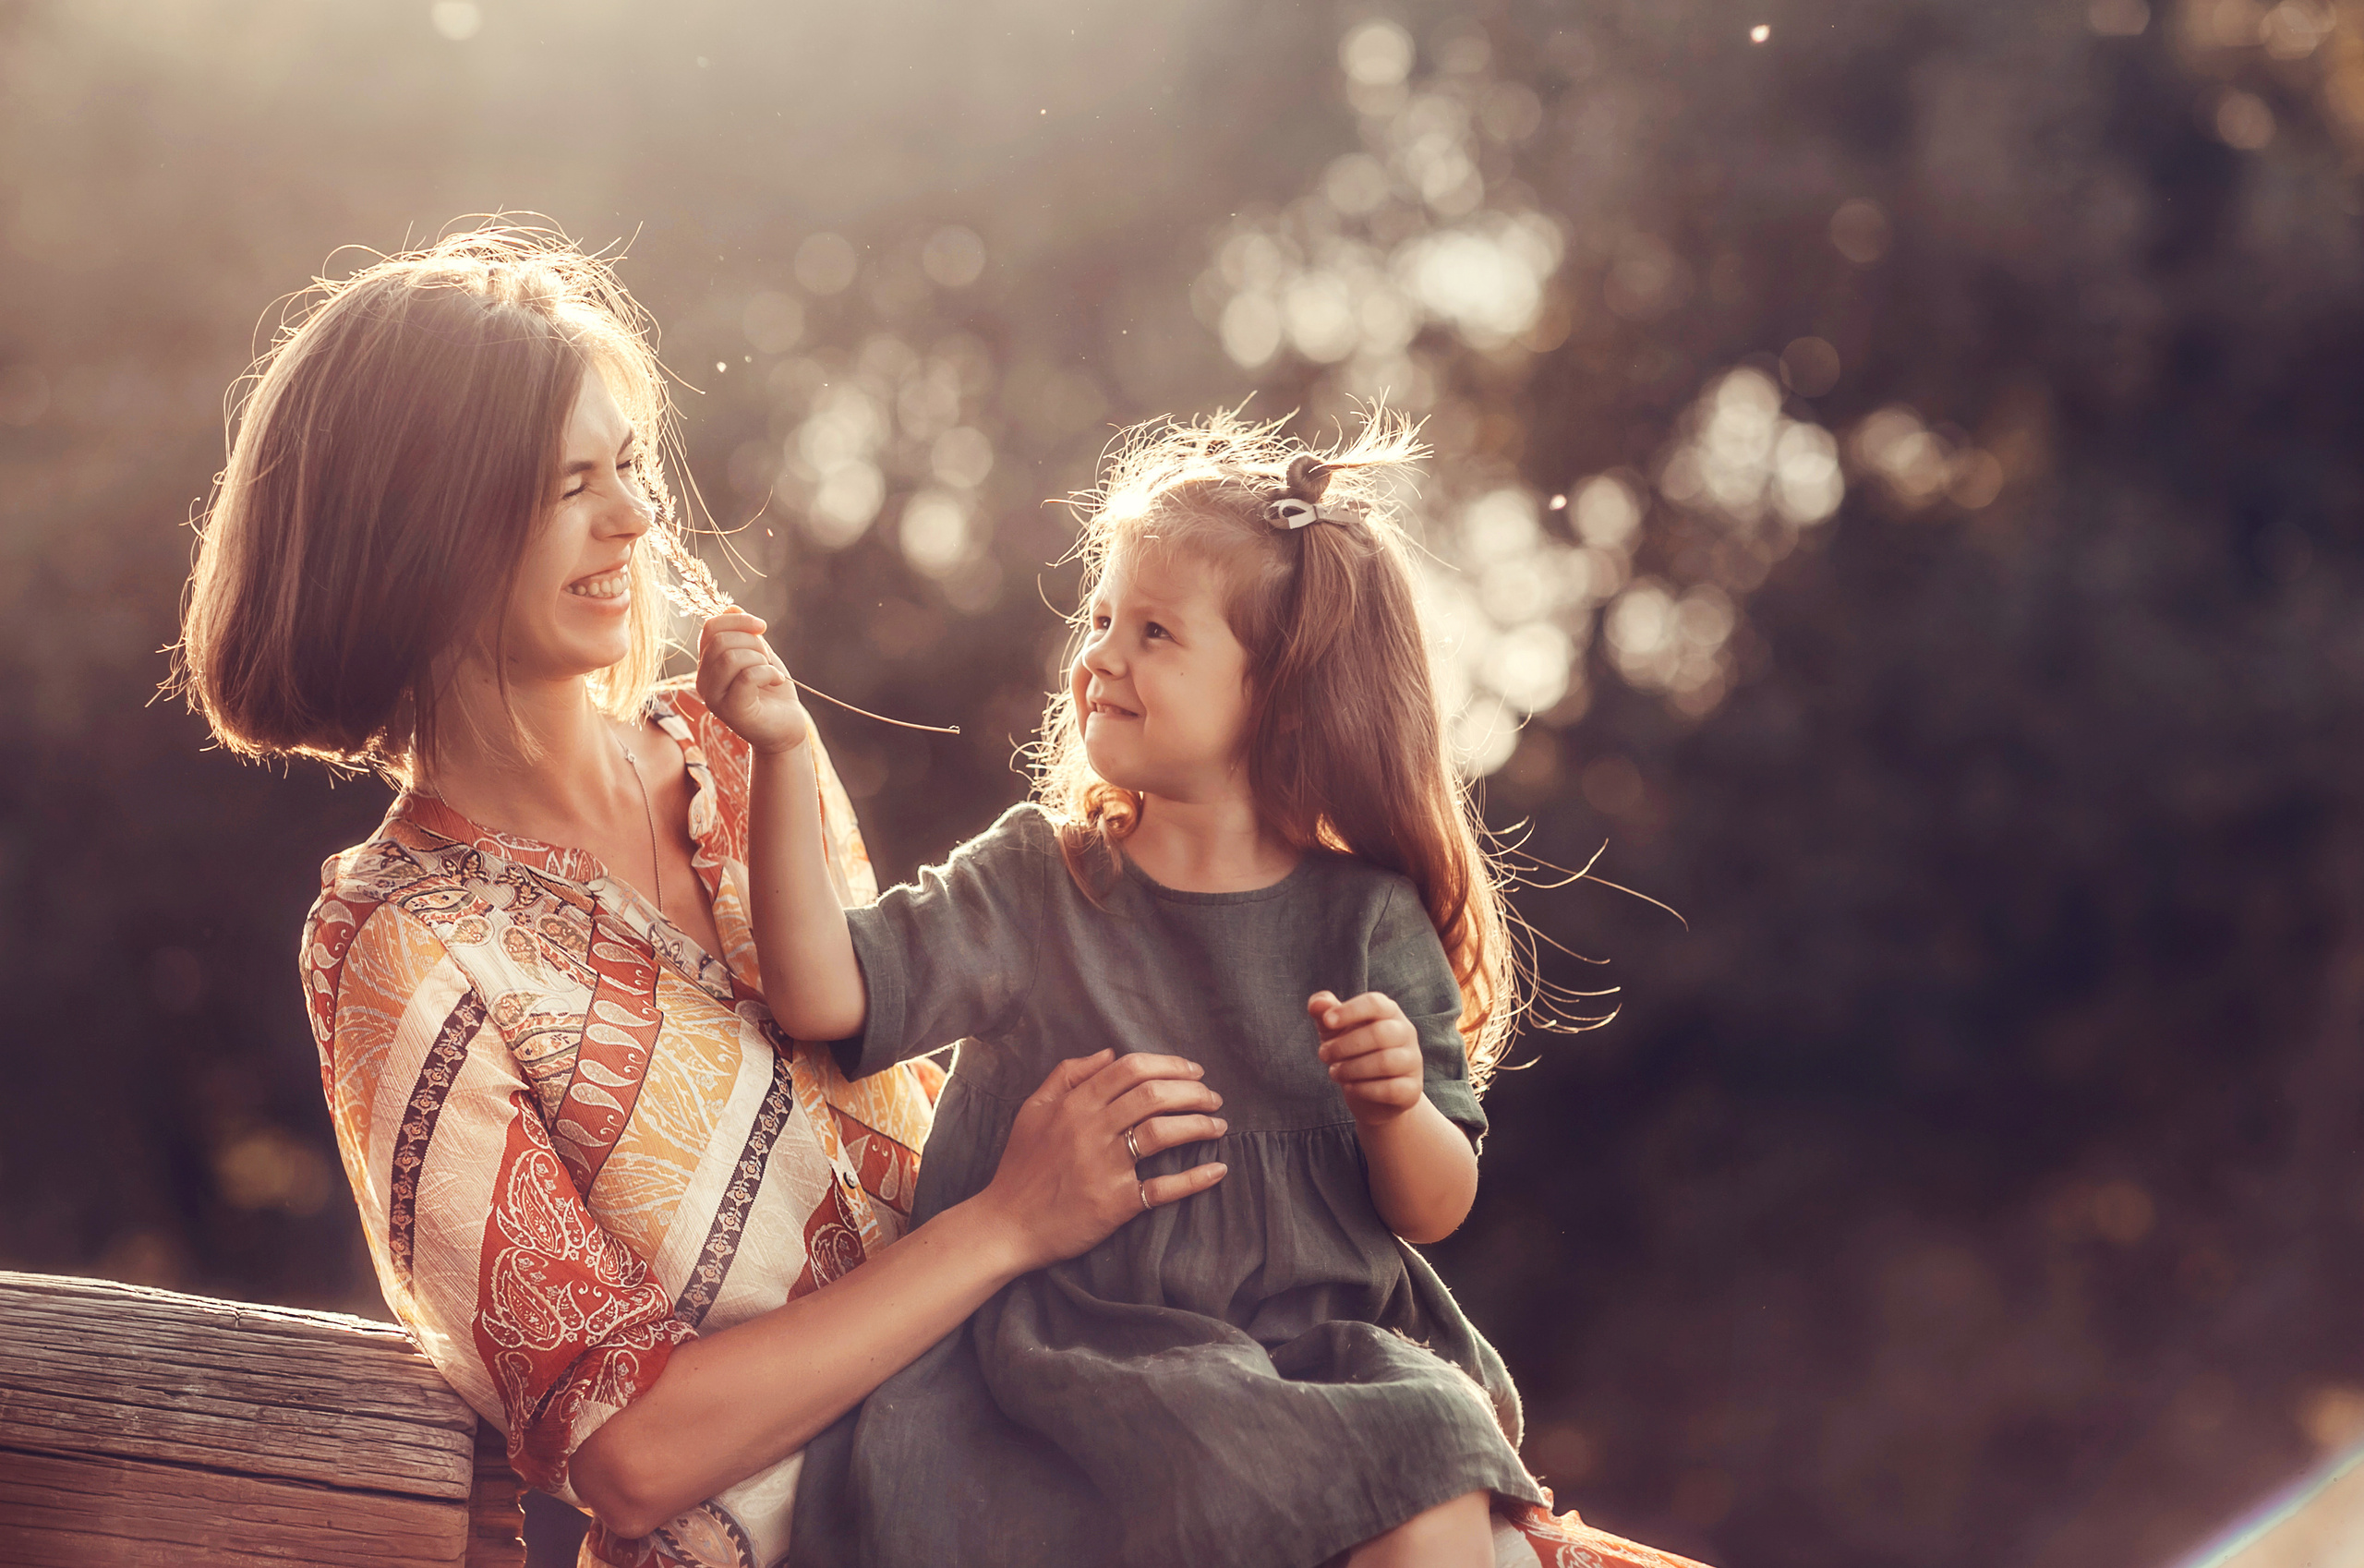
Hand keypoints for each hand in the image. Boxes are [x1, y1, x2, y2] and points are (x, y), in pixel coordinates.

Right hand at [697, 610, 808, 754]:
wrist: (786, 727)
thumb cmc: (772, 691)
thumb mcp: (759, 655)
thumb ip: (744, 634)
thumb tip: (731, 607)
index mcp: (707, 664)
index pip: (710, 628)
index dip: (738, 620)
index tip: (761, 627)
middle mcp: (703, 681)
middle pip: (721, 641)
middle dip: (753, 643)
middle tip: (768, 660)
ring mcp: (714, 698)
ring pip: (731, 657)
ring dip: (761, 660)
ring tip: (770, 673)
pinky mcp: (731, 711)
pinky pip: (746, 677)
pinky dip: (768, 673)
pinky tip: (777, 681)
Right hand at [977, 1049, 1228, 1270]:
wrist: (1005, 1224)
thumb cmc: (1021, 1166)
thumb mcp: (1033, 1109)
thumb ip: (1067, 1075)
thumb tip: (1109, 1052)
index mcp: (1075, 1104)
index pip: (1131, 1069)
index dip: (1170, 1065)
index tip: (1195, 1071)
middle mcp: (1091, 1129)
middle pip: (1154, 1095)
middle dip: (1193, 1092)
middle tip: (1213, 1097)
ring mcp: (1104, 1166)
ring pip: (1163, 1133)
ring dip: (1199, 1125)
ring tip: (1219, 1125)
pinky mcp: (1114, 1203)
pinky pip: (1162, 1188)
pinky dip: (1195, 1179)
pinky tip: (1218, 1170)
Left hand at [1310, 990, 1423, 1124]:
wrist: (1373, 1096)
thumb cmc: (1352, 1052)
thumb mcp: (1335, 1031)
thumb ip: (1324, 1013)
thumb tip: (1316, 1004)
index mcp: (1388, 1012)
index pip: (1375, 1003)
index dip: (1350, 1010)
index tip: (1326, 1021)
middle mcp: (1406, 1033)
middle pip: (1379, 1034)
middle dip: (1344, 1046)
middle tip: (1323, 1055)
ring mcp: (1412, 1061)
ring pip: (1385, 1062)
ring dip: (1351, 1069)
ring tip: (1334, 1073)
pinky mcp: (1412, 1089)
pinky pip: (1390, 1089)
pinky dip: (1364, 1089)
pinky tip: (1350, 1088)